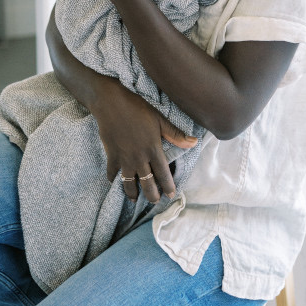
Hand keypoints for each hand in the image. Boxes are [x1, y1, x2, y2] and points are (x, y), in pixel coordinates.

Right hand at [92, 77, 196, 203]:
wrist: (111, 103)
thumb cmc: (137, 108)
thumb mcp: (159, 119)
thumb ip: (175, 134)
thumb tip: (194, 143)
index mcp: (153, 150)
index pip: (163, 174)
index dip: (168, 186)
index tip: (171, 195)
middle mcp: (139, 158)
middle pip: (147, 184)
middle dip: (152, 195)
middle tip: (154, 201)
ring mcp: (124, 159)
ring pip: (129, 184)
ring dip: (132, 193)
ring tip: (135, 199)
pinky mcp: (111, 156)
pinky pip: (112, 174)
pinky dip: (114, 179)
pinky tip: (115, 182)